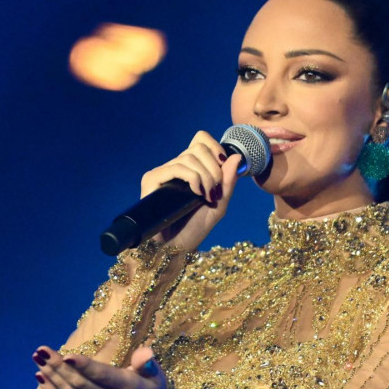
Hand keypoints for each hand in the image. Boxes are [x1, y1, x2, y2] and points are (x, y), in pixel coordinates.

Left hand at [31, 344, 166, 388]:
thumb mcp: (156, 377)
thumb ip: (148, 364)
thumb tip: (146, 352)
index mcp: (126, 387)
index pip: (102, 376)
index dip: (84, 366)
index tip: (67, 355)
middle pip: (80, 384)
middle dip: (59, 366)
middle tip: (42, 350)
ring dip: (52, 376)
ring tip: (37, 358)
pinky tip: (40, 376)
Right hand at [140, 131, 242, 250]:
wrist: (176, 248)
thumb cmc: (195, 229)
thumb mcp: (220, 204)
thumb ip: (229, 182)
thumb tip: (237, 156)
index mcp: (190, 168)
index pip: (201, 139)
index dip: (216, 149)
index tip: (223, 169)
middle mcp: (175, 166)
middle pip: (199, 147)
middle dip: (214, 168)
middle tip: (215, 191)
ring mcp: (163, 172)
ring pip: (190, 157)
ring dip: (206, 177)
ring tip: (206, 196)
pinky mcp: (151, 180)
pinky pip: (177, 167)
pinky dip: (192, 178)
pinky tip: (196, 193)